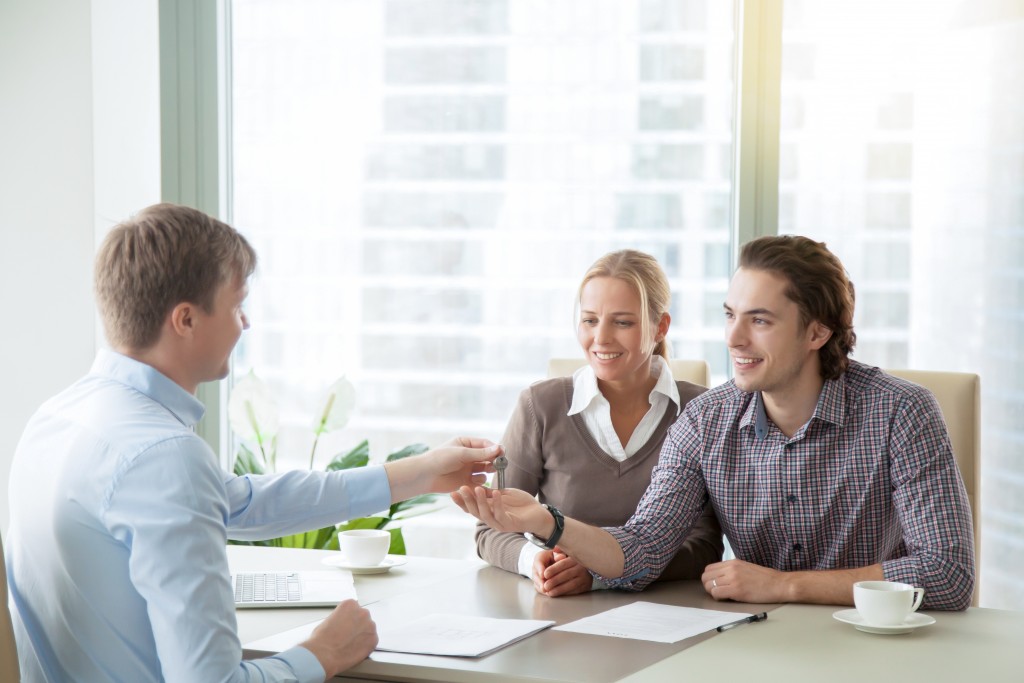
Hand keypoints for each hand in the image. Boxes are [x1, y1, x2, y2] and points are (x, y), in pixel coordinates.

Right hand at [300, 599, 377, 676]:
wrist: (324, 655)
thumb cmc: (322, 639)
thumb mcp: (329, 619)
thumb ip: (341, 618)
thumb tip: (345, 623)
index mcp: (350, 604)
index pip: (354, 609)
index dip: (349, 619)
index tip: (346, 625)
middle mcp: (363, 612)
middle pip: (363, 618)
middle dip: (357, 626)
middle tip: (348, 636)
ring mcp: (370, 626)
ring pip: (368, 629)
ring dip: (362, 635)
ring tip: (350, 644)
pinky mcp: (374, 640)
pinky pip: (371, 641)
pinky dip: (365, 645)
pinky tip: (355, 649)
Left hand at [385, 437, 500, 501]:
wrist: (426, 476)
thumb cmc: (441, 459)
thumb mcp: (462, 453)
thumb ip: (480, 453)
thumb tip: (498, 448)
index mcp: (466, 444)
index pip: (485, 444)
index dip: (494, 449)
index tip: (502, 453)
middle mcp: (468, 456)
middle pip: (487, 457)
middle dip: (494, 460)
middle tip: (500, 464)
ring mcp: (467, 469)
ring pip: (485, 470)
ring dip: (488, 470)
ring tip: (488, 470)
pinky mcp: (466, 482)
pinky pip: (479, 483)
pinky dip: (483, 484)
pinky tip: (483, 484)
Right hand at [450, 486, 548, 534]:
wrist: (539, 513)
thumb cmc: (521, 504)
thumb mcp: (503, 494)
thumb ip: (490, 493)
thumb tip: (476, 486)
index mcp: (488, 512)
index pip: (471, 508)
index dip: (461, 501)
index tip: (452, 491)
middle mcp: (491, 519)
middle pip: (475, 512)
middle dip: (467, 500)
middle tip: (461, 488)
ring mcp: (500, 524)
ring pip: (485, 514)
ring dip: (480, 502)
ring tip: (477, 489)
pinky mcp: (510, 524)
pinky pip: (501, 515)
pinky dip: (497, 504)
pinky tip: (496, 493)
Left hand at [532, 548, 592, 596]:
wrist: (586, 569)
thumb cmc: (570, 561)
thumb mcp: (565, 553)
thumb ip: (559, 551)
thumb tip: (555, 549)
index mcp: (576, 558)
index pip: (563, 563)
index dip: (553, 569)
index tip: (544, 574)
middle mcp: (582, 567)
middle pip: (567, 574)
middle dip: (554, 581)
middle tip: (545, 586)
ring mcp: (585, 577)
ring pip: (571, 584)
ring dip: (559, 589)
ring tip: (549, 592)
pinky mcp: (586, 586)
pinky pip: (575, 590)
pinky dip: (565, 593)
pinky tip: (556, 594)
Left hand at [701, 559, 786, 602]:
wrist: (780, 584)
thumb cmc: (765, 579)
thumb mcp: (746, 568)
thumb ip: (732, 570)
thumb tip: (720, 577)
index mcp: (732, 562)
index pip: (708, 569)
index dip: (709, 578)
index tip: (715, 585)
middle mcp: (731, 568)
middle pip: (705, 577)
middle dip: (708, 586)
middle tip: (717, 592)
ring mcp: (733, 578)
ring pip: (709, 585)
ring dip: (713, 593)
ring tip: (723, 596)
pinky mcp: (736, 590)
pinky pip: (716, 593)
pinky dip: (718, 598)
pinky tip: (727, 599)